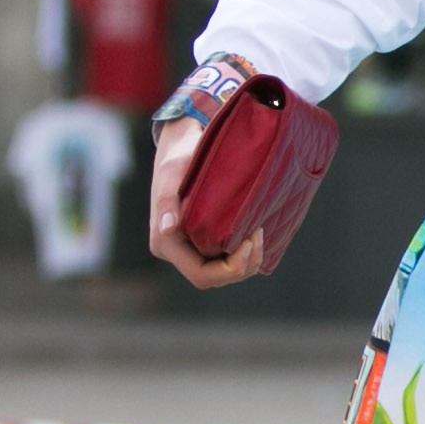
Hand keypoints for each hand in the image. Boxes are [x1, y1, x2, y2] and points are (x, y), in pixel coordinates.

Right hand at [146, 118, 269, 288]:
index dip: (229, 270)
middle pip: (214, 278)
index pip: (201, 275)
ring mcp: (190, 248)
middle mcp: (177, 251)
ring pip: (222, 272)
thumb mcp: (171, 173)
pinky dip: (244, 253)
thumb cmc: (178, 156)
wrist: (184, 145)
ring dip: (246, 261)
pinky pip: (226, 259)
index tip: (249, 242)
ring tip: (259, 233)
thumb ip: (166, 200)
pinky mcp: (204, 240)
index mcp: (165, 244)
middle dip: (242, 266)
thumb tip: (167, 229)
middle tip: (259, 235)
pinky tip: (256, 234)